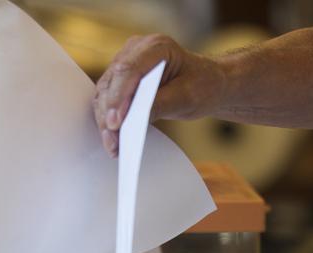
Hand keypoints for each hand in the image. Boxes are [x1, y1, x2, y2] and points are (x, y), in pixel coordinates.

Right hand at [93, 34, 227, 156]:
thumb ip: (161, 104)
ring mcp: (126, 64)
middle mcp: (135, 51)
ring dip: (105, 120)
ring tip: (112, 146)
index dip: (118, 95)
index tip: (116, 121)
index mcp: (156, 47)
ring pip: (104, 92)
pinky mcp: (122, 80)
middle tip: (112, 141)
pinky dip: (108, 120)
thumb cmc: (202, 85)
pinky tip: (112, 140)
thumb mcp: (187, 97)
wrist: (208, 83)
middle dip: (109, 113)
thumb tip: (133, 118)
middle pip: (111, 82)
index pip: (128, 69)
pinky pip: (108, 99)